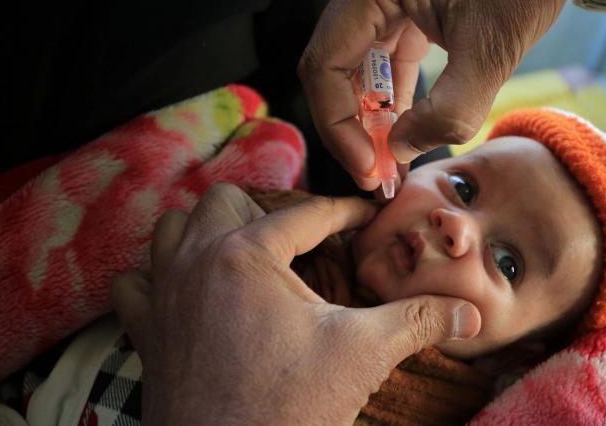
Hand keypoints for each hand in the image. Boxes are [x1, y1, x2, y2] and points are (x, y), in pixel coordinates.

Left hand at [111, 184, 480, 424]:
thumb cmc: (286, 410)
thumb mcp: (361, 355)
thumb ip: (416, 321)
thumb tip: (469, 313)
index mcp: (246, 255)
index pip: (307, 214)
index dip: (345, 211)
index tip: (367, 216)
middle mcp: (195, 262)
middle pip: (226, 201)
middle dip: (267, 209)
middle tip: (303, 239)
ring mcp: (162, 294)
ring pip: (173, 227)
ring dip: (207, 229)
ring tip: (246, 250)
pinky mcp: (145, 331)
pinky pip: (135, 282)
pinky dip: (157, 275)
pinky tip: (188, 291)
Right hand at [299, 0, 605, 188]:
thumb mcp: (491, 53)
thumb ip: (446, 112)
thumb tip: (399, 151)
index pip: (324, 65)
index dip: (337, 125)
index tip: (367, 168)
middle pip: (332, 70)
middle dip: (351, 127)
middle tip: (376, 175)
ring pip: (354, 69)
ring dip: (369, 116)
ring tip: (390, 162)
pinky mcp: (401, 7)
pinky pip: (381, 60)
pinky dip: (390, 98)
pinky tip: (405, 131)